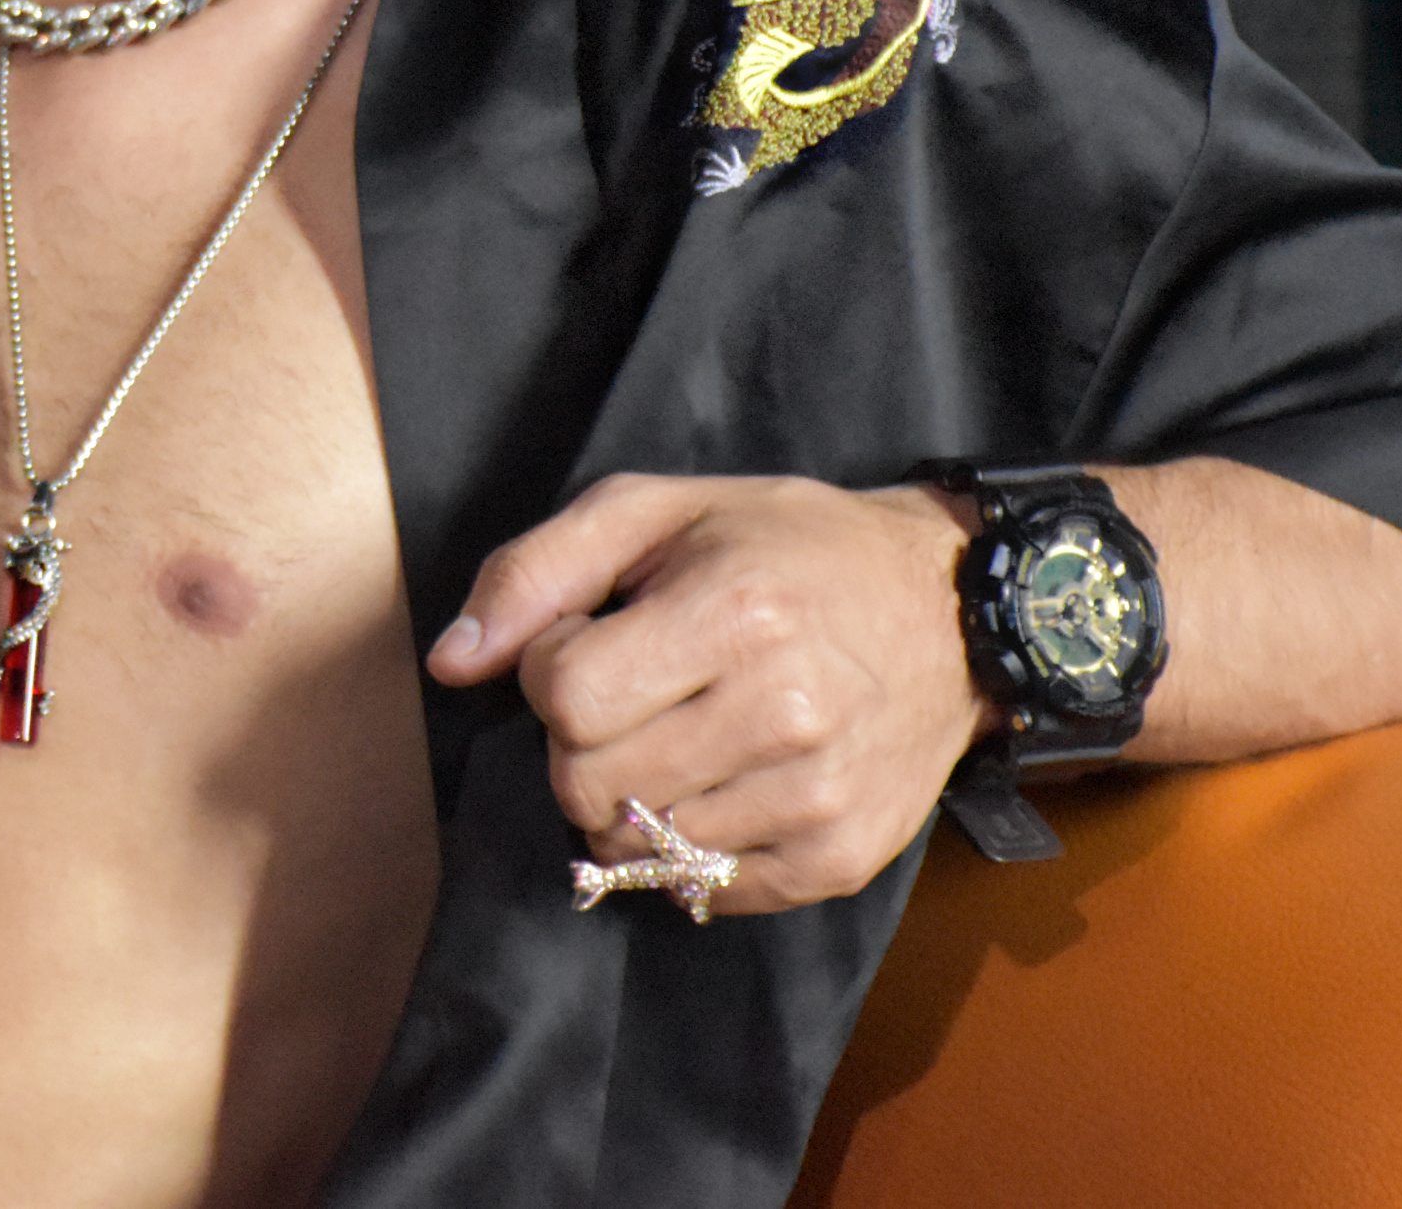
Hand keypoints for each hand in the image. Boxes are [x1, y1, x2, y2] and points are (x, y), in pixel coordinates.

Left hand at [426, 473, 994, 916]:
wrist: (949, 613)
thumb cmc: (785, 547)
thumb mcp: (656, 511)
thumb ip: (536, 571)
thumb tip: (452, 660)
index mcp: (733, 613)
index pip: (566, 696)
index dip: (552, 666)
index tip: (595, 637)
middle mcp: (784, 712)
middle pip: (587, 783)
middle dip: (580, 739)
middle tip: (634, 693)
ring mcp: (817, 797)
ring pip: (636, 845)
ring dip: (631, 794)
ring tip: (682, 732)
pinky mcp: (839, 860)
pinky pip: (700, 890)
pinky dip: (686, 845)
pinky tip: (721, 781)